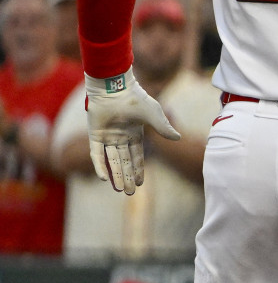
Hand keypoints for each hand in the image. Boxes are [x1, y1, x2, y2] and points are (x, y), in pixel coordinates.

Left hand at [85, 68, 180, 194]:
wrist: (115, 89)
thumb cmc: (136, 99)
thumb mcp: (154, 115)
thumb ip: (163, 128)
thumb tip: (178, 138)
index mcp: (134, 133)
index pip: (136, 155)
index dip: (138, 169)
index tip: (140, 183)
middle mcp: (120, 137)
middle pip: (124, 161)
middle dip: (127, 176)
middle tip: (129, 193)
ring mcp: (107, 137)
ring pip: (112, 161)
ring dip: (115, 175)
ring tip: (120, 190)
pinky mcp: (95, 136)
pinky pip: (96, 154)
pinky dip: (100, 166)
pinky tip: (104, 178)